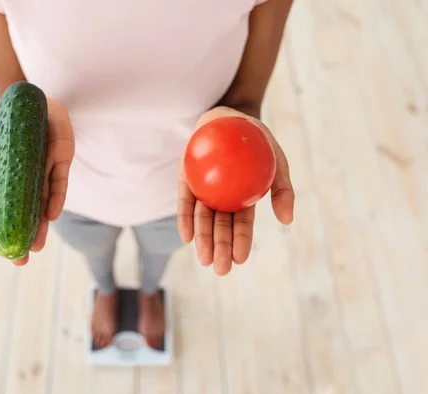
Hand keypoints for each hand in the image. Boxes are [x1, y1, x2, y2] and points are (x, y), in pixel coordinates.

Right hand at [0, 97, 74, 265]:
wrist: (34, 96)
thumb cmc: (7, 116)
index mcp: (11, 177)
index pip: (8, 208)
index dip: (6, 230)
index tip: (4, 253)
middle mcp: (30, 178)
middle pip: (30, 212)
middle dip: (28, 237)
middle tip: (22, 261)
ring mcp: (46, 169)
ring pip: (45, 201)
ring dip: (43, 223)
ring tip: (37, 246)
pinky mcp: (62, 156)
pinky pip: (59, 180)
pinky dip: (56, 196)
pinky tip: (52, 214)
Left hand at [177, 106, 293, 274]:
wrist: (229, 114)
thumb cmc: (255, 139)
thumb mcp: (277, 159)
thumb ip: (283, 188)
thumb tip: (287, 221)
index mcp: (242, 198)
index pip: (242, 224)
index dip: (241, 242)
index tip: (241, 259)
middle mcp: (221, 197)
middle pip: (221, 227)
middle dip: (221, 249)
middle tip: (221, 269)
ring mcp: (202, 189)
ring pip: (202, 218)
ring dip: (203, 239)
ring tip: (205, 259)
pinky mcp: (185, 178)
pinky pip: (185, 200)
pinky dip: (185, 218)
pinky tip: (186, 236)